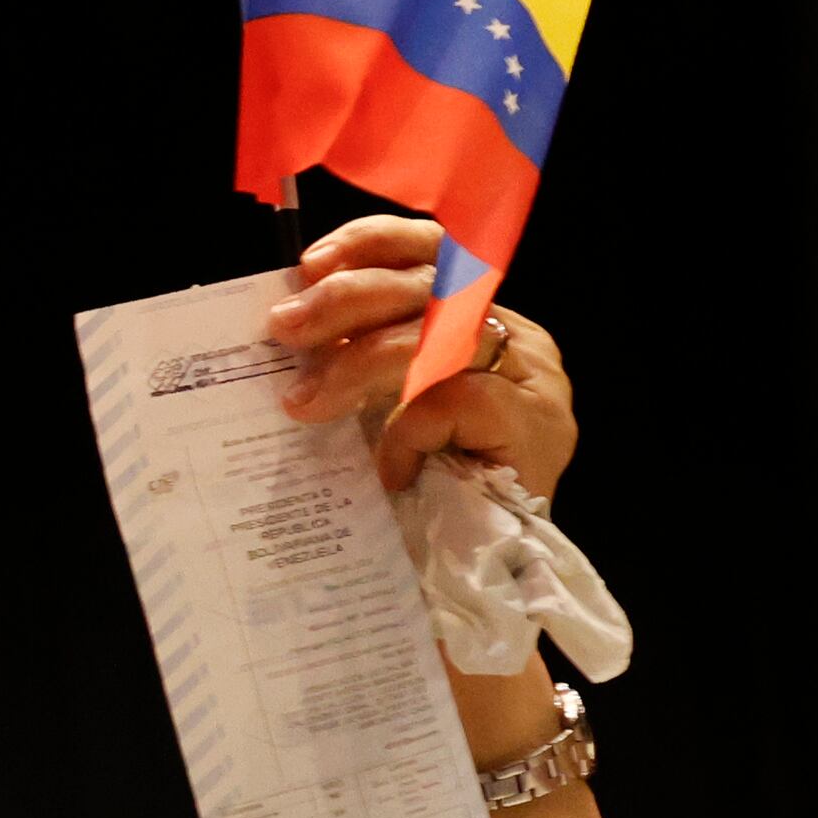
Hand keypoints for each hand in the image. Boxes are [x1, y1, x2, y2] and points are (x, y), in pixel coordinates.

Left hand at [271, 215, 576, 497]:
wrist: (467, 571)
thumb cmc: (418, 488)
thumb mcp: (379, 405)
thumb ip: (356, 355)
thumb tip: (287, 319)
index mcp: (481, 323)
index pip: (436, 253)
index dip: (373, 245)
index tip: (309, 264)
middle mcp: (517, 340)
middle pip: (433, 286)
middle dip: (347, 299)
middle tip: (283, 327)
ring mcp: (532, 381)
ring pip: (441, 335)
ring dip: (358, 364)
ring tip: (303, 402)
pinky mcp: (534, 424)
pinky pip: (452, 400)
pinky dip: (407, 431)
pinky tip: (389, 470)